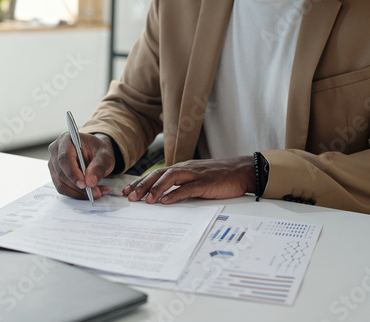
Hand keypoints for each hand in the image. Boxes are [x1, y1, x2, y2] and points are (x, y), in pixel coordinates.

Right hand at [48, 132, 113, 199]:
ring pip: (61, 184)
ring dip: (79, 192)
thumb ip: (99, 166)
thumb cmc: (98, 150)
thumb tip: (90, 181)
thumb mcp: (105, 155)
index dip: (73, 173)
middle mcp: (56, 151)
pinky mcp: (56, 175)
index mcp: (66, 139)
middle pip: (62, 173)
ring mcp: (54, 164)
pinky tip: (91, 193)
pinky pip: (63, 188)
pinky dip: (77, 194)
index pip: (64, 158)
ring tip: (97, 193)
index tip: (84, 184)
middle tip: (96, 192)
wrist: (95, 152)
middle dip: (79, 187)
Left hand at [122, 156, 255, 203]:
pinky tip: (165, 201)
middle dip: (143, 185)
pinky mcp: (206, 182)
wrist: (242, 170)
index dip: (141, 182)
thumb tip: (165, 197)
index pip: (157, 174)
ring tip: (145, 200)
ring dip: (156, 189)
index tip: (128, 191)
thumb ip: (182, 185)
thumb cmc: (220, 176)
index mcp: (182, 168)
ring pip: (170, 178)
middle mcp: (186, 169)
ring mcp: (195, 175)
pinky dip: (175, 194)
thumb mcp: (197, 179)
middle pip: (159, 174)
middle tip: (130, 197)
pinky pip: (188, 188)